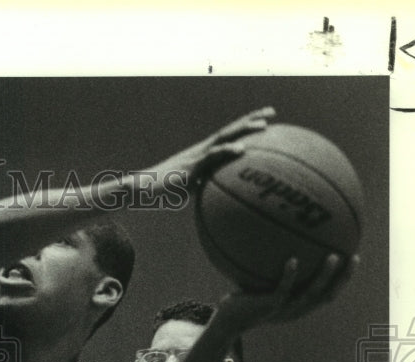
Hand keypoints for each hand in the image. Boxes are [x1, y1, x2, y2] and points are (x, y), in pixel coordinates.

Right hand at [153, 107, 275, 185]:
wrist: (142, 189)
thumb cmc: (163, 192)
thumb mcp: (188, 189)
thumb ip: (204, 187)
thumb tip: (218, 196)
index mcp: (202, 155)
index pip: (227, 136)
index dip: (245, 126)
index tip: (266, 119)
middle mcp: (201, 150)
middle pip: (229, 130)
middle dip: (250, 119)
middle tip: (272, 112)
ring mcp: (196, 156)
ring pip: (223, 138)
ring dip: (244, 130)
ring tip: (263, 126)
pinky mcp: (191, 166)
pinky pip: (211, 156)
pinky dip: (227, 150)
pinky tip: (241, 150)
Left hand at [216, 253, 356, 329]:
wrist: (227, 320)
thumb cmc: (245, 298)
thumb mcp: (263, 282)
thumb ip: (274, 265)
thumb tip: (280, 234)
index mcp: (301, 306)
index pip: (330, 293)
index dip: (344, 279)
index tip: (354, 257)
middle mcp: (297, 310)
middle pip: (329, 295)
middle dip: (343, 278)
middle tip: (354, 256)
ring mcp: (284, 310)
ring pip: (311, 293)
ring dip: (323, 275)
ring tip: (332, 256)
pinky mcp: (269, 307)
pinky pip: (283, 290)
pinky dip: (290, 275)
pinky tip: (293, 259)